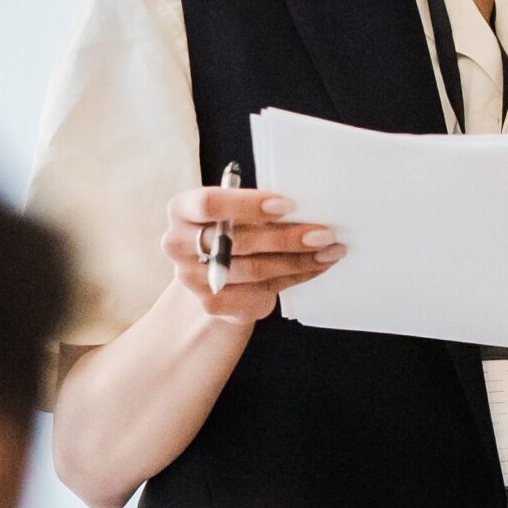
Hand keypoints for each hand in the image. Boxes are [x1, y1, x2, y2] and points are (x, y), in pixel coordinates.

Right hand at [160, 185, 343, 325]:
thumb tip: (307, 205)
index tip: (289, 205)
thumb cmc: (231, 229)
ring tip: (329, 251)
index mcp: (182, 209)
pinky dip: (294, 277)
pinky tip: (315, 267)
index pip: (210, 204)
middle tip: (325, 234)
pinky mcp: (212, 303)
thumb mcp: (235, 210)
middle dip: (286, 237)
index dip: (249, 205)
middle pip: (237, 241)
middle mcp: (178, 243)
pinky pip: (261, 290)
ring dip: (298, 260)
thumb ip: (256, 206)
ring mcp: (192, 277)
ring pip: (254, 269)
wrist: (213, 274)